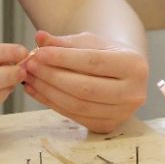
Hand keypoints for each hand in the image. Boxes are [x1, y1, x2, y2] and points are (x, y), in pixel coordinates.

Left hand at [22, 30, 148, 133]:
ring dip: (48, 92)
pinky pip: (74, 116)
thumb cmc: (106, 54)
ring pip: (77, 105)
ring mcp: (122, 113)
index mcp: (135, 65)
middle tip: (29, 66)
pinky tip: (37, 90)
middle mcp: (133, 93)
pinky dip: (51, 103)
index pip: (93, 62)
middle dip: (52, 76)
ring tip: (29, 78)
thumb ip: (64, 41)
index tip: (39, 52)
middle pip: (85, 88)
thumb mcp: (89, 42)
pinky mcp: (108, 126)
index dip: (63, 58)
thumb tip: (39, 37)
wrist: (123, 75)